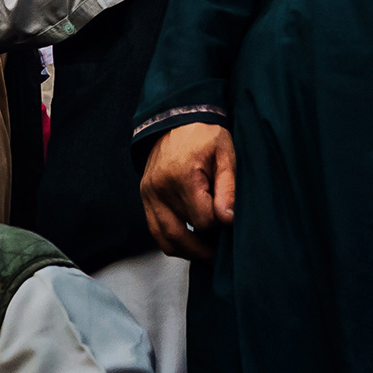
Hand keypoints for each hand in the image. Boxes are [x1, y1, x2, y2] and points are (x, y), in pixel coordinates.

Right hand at [139, 122, 235, 261]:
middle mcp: (160, 189)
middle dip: (201, 250)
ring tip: (205, 252)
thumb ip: (228, 188)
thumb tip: (228, 220)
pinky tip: (188, 241)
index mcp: (182, 178)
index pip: (202, 220)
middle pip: (180, 236)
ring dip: (185, 251)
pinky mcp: (144, 196)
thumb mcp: (225, 154)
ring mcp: (148, 194)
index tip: (227, 218)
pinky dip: (171, 241)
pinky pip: (154, 230)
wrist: (177, 117)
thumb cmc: (206, 135)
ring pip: (164, 239)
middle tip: (219, 254)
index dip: (218, 223)